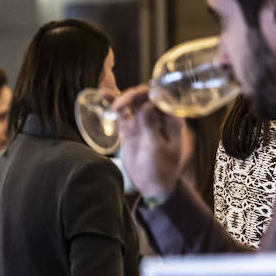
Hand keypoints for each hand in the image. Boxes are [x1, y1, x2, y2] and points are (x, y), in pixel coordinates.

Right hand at [113, 84, 184, 199]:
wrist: (151, 184)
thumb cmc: (161, 169)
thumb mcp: (157, 149)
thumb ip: (151, 127)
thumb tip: (146, 105)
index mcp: (172, 119)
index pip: (163, 97)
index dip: (151, 91)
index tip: (138, 94)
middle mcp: (158, 116)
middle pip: (145, 96)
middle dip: (132, 96)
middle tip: (120, 105)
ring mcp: (143, 120)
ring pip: (133, 101)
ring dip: (122, 97)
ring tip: (109, 101)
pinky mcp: (130, 126)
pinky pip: (122, 111)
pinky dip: (114, 102)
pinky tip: (104, 94)